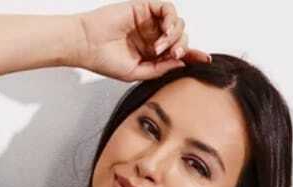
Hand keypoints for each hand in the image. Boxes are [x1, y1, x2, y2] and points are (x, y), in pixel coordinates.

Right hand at [75, 1, 211, 81]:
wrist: (87, 45)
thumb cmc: (104, 60)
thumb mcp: (135, 72)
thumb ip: (158, 69)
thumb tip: (181, 64)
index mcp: (151, 54)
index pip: (178, 53)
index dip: (193, 55)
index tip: (205, 61)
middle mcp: (153, 36)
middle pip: (181, 38)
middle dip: (183, 48)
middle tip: (174, 56)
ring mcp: (150, 21)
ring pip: (178, 24)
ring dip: (174, 37)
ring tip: (160, 48)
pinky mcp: (145, 7)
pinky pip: (168, 9)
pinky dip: (170, 21)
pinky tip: (162, 34)